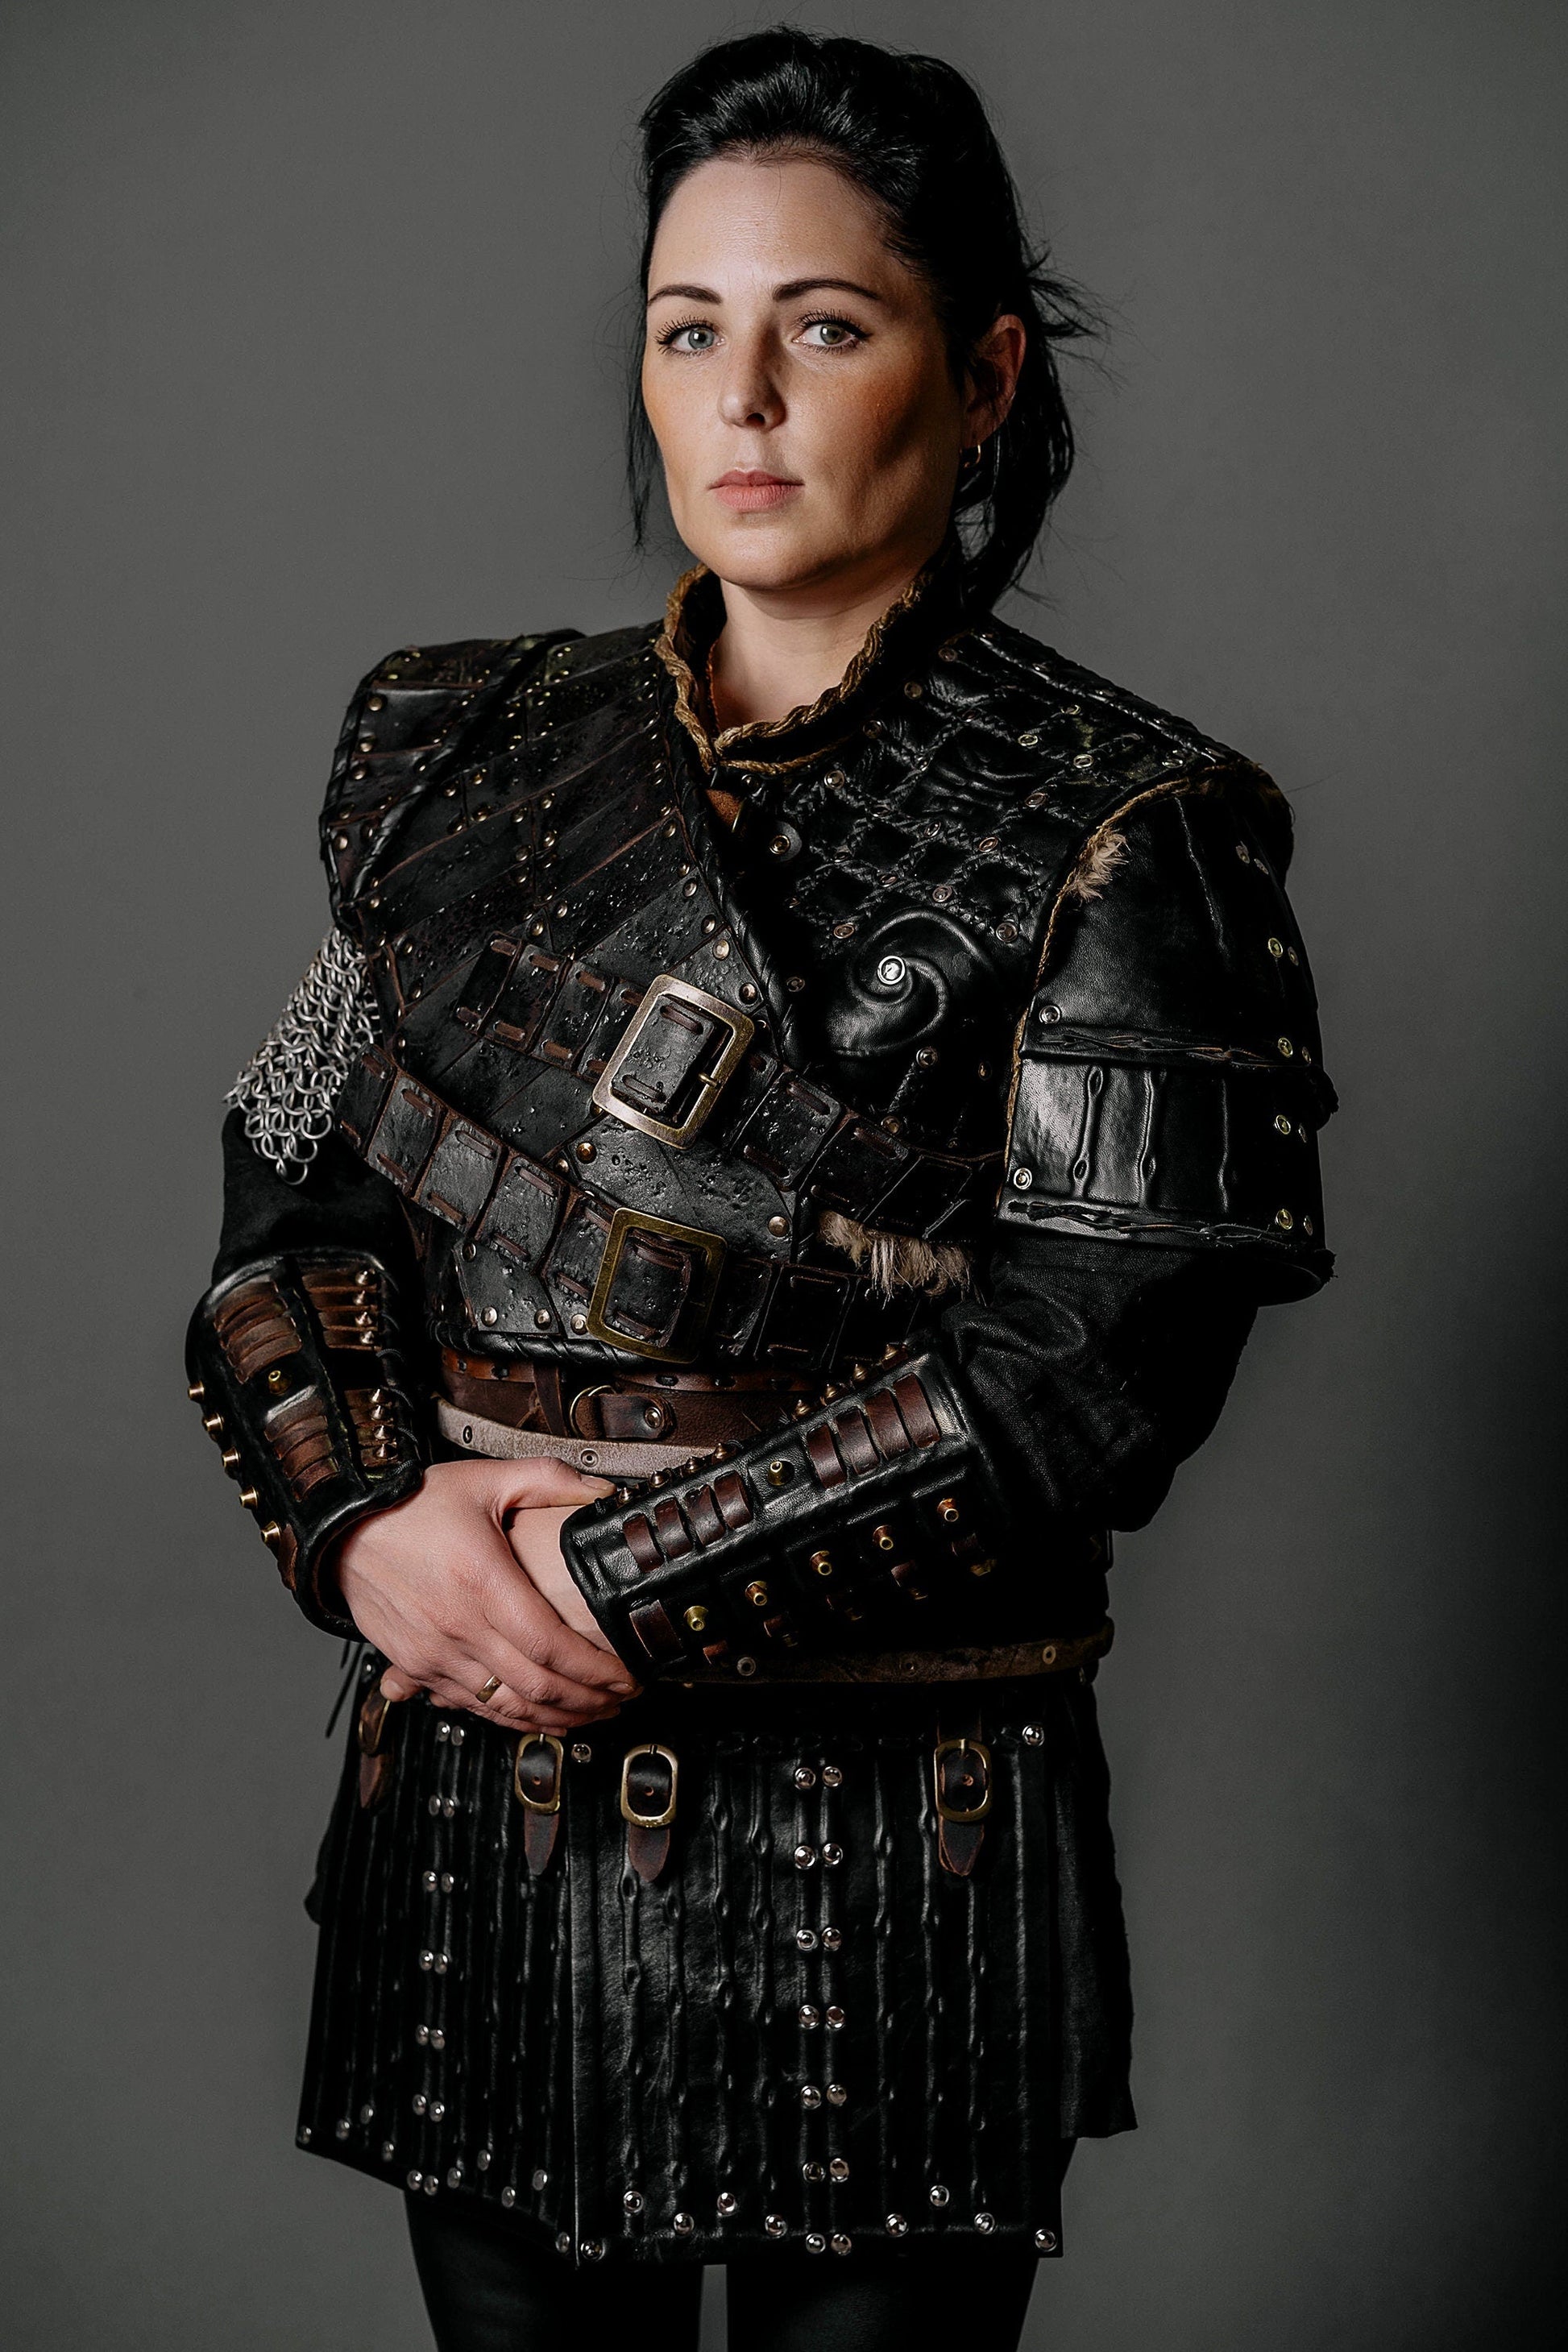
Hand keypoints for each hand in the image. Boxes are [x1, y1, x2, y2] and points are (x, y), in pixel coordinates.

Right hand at [335, 1458, 635, 1733]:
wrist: (341, 1525)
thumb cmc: (410, 1503)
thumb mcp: (485, 1478)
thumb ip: (551, 1480)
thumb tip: (602, 1490)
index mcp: (483, 1582)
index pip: (551, 1646)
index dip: (595, 1670)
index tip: (625, 1674)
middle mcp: (457, 1626)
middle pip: (535, 1687)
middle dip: (587, 1702)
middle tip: (620, 1699)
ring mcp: (433, 1653)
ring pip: (504, 1707)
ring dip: (553, 1719)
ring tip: (590, 1714)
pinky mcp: (415, 1665)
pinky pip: (468, 1707)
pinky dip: (507, 1719)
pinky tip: (535, 1718)